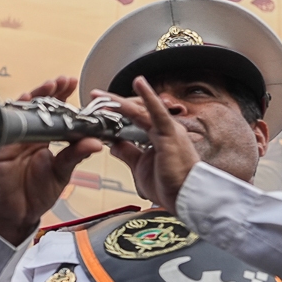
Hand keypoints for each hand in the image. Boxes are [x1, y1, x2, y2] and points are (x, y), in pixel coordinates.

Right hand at [0, 77, 102, 245]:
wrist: (17, 214)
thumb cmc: (37, 194)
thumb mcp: (61, 173)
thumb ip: (75, 156)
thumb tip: (95, 143)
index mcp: (43, 139)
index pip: (52, 112)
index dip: (60, 96)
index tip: (72, 83)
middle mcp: (27, 136)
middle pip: (35, 106)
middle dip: (48, 91)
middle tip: (61, 82)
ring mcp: (12, 141)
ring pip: (20, 112)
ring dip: (33, 98)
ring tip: (47, 88)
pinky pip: (4, 129)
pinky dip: (12, 116)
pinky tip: (22, 104)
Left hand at [102, 76, 201, 213]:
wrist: (187, 198)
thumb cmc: (170, 186)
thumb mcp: (139, 166)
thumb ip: (128, 153)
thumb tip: (113, 145)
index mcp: (157, 136)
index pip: (133, 118)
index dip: (115, 112)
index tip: (98, 108)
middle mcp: (164, 129)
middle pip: (134, 111)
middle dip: (113, 104)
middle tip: (94, 96)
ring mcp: (168, 130)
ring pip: (140, 110)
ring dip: (119, 101)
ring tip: (101, 94)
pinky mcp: (170, 134)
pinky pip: (157, 112)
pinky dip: (148, 97)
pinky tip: (138, 83)